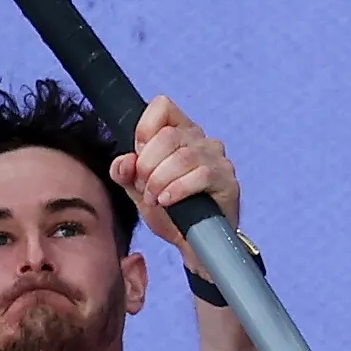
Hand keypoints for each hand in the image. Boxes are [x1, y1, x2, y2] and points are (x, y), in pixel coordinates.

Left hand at [110, 96, 241, 255]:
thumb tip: (123, 162)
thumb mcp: (138, 191)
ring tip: (155, 198)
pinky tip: (168, 201)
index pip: (162, 106)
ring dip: (160, 181)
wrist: (192, 244)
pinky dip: (178, 189)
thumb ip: (125, 173)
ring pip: (182, 157)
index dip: (144, 128)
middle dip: (147, 165)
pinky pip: (201, 175)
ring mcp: (217, 158)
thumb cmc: (170, 211)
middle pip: (167, 135)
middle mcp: (200, 139)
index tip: (138, 156)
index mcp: (178, 132)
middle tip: (144, 187)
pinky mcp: (227, 180)